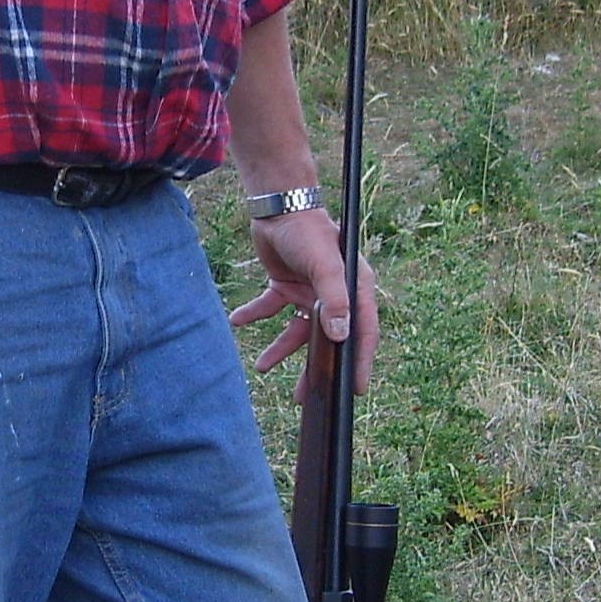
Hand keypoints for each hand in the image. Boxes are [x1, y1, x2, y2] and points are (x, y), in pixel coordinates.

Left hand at [229, 205, 377, 391]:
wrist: (279, 204)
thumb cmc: (309, 231)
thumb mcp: (325, 265)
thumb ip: (334, 300)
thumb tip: (340, 337)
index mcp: (355, 289)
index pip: (362, 332)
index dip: (360, 362)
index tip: (357, 391)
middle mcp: (335, 293)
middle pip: (327, 339)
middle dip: (313, 368)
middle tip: (303, 396)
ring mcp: (309, 290)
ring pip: (297, 330)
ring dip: (280, 348)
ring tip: (262, 366)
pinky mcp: (284, 284)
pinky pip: (271, 308)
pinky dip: (255, 315)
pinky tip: (238, 320)